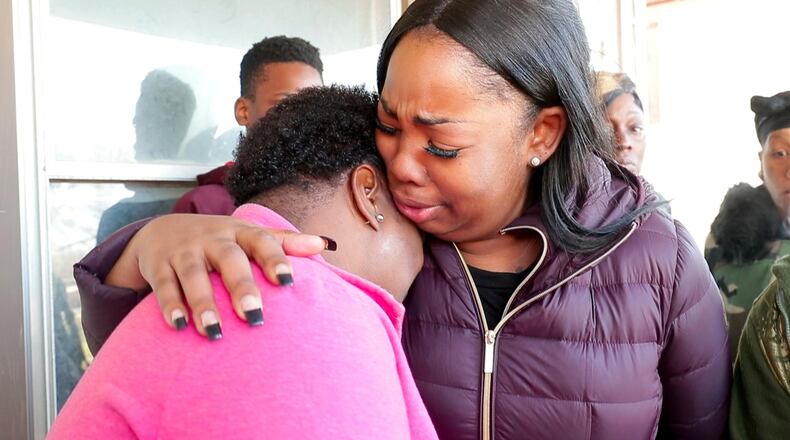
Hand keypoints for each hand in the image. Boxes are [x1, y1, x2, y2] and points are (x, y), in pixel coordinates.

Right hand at [105, 214, 327, 337]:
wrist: (160, 231)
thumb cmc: (218, 240)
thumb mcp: (248, 235)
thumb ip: (284, 242)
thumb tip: (325, 244)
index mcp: (239, 231)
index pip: (260, 240)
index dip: (274, 258)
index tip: (287, 282)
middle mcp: (212, 238)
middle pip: (228, 259)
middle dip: (241, 286)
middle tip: (253, 316)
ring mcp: (183, 251)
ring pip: (193, 275)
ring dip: (203, 303)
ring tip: (215, 331)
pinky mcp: (158, 265)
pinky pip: (163, 285)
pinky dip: (169, 305)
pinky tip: (179, 325)